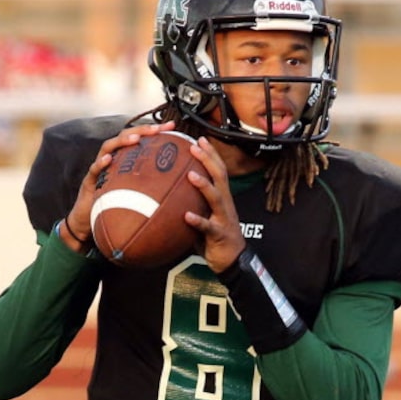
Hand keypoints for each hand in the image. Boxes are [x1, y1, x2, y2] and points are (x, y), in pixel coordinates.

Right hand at [61, 122, 176, 251]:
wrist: (89, 225)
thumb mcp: (138, 201)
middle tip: (157, 129)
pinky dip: (100, 164)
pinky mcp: (88, 181)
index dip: (155, 132)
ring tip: (135, 139)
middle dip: (141, 131)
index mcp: (124, 162)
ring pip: (108, 147)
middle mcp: (112, 160)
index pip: (140, 141)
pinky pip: (94, 170)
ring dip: (122, 141)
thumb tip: (180, 194)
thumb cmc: (114, 211)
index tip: (173, 127)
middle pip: (125, 137)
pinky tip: (108, 160)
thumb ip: (153, 193)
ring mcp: (99, 169)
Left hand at [185, 136, 246, 274]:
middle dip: (208, 159)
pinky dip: (198, 221)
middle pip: (219, 176)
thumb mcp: (204, 216)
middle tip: (194, 146)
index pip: (218, 170)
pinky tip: (186, 216)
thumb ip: (191, 204)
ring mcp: (223, 218)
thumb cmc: (215, 237)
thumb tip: (167, 195)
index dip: (211, 154)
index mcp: (222, 198)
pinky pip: (208, 227)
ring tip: (191, 175)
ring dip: (204, 185)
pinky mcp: (220, 234)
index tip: (199, 139)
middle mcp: (225, 204)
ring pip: (216, 197)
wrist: (233, 260)